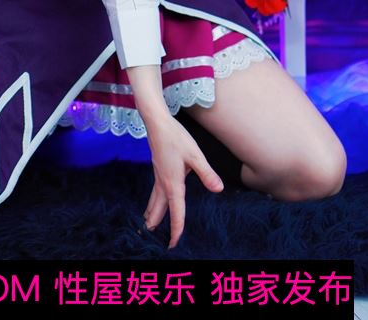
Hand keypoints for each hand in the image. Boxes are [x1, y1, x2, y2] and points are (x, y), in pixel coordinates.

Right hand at [143, 114, 223, 249]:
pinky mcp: (157, 170)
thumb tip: (218, 189)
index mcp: (173, 183)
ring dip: (152, 215)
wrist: (157, 123)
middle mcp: (163, 183)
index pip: (176, 212)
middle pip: (159, 210)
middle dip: (157, 225)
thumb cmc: (176, 137)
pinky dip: (152, 203)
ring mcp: (158, 177)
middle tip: (156, 241)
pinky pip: (154, 193)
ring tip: (148, 226)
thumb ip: (206, 173)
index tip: (174, 244)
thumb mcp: (195, 155)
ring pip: (153, 202)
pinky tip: (153, 202)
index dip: (176, 229)